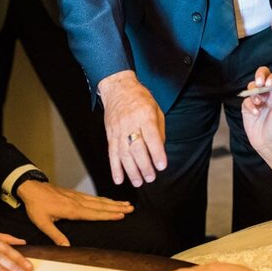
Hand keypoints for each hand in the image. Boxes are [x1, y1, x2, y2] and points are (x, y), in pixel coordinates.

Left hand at [18, 180, 133, 245]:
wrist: (31, 188)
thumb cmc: (36, 206)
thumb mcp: (43, 223)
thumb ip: (56, 235)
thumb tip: (67, 248)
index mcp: (72, 210)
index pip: (94, 214)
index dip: (109, 215)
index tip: (122, 215)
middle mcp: (77, 202)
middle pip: (101, 206)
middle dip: (116, 207)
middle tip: (131, 208)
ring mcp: (77, 197)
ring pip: (98, 200)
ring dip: (112, 202)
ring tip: (125, 203)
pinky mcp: (74, 194)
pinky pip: (92, 197)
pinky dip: (103, 199)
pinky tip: (107, 200)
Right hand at [98, 70, 166, 186]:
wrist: (118, 88)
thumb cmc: (140, 99)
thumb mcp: (156, 110)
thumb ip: (159, 131)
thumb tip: (160, 152)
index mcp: (145, 116)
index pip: (151, 137)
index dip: (157, 153)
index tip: (161, 166)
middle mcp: (130, 123)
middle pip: (137, 148)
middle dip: (144, 166)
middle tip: (151, 177)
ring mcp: (118, 130)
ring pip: (124, 154)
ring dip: (131, 171)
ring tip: (138, 182)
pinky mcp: (110, 135)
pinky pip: (112, 153)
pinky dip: (115, 168)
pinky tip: (119, 179)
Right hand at [241, 67, 271, 155]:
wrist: (269, 144)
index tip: (269, 83)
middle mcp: (268, 93)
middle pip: (262, 75)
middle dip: (260, 76)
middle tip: (260, 83)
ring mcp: (257, 99)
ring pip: (252, 86)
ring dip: (255, 93)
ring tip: (259, 103)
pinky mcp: (248, 107)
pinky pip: (246, 100)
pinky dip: (250, 105)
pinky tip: (255, 113)